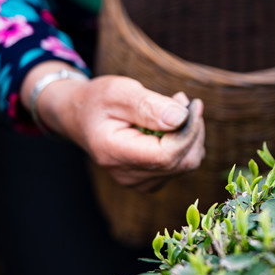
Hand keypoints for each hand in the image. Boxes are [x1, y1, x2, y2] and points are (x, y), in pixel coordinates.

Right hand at [21, 63, 204, 191]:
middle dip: (193, 130)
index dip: (189, 131)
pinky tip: (171, 124)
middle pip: (183, 162)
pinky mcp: (150, 180)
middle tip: (184, 101)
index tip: (194, 105)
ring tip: (174, 107)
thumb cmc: (98, 100)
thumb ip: (149, 105)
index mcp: (115, 154)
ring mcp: (139, 182)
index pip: (168, 155)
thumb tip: (180, 118)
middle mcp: (128, 175)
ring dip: (190, 134)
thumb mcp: (119, 92)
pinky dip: (184, 142)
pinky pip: (181, 164)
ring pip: (186, 163)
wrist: (80, 117)